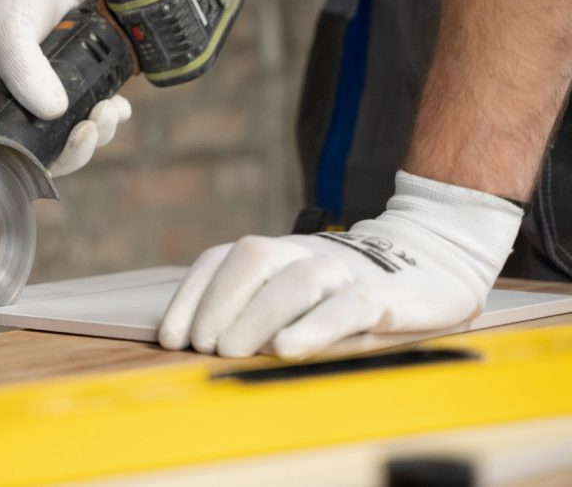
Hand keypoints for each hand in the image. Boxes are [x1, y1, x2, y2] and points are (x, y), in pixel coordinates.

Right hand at [0, 0, 129, 176]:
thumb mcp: (10, 29)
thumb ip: (24, 69)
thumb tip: (54, 111)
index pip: (10, 154)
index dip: (46, 159)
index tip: (76, 137)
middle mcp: (14, 110)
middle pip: (49, 153)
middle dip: (81, 146)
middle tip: (99, 122)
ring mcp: (43, 101)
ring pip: (73, 138)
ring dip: (99, 131)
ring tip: (112, 108)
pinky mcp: (70, 89)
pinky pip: (90, 116)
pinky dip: (108, 115)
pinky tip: (116, 102)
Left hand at [158, 171, 522, 359]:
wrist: (433, 262)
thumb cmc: (345, 294)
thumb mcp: (294, 298)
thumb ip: (254, 310)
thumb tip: (199, 344)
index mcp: (277, 253)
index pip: (221, 261)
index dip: (191, 296)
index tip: (170, 336)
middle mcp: (304, 252)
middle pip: (252, 259)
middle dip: (217, 304)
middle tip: (203, 347)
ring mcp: (343, 270)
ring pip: (298, 279)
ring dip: (257, 315)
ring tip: (231, 351)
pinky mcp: (383, 295)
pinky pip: (348, 305)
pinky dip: (315, 325)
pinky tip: (288, 349)